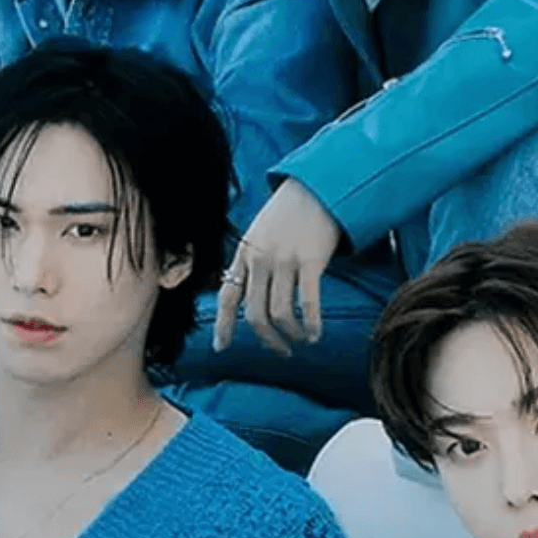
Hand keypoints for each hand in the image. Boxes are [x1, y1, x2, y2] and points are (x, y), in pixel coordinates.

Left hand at [215, 179, 340, 355]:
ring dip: (291, 335)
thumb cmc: (288, 213)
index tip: (221, 348)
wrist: (316, 187)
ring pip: (280, 314)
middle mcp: (260, 259)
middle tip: (281, 351)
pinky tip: (315, 333)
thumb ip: (250, 261)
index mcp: (244, 254)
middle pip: (255, 314)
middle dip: (267, 340)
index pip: (227, 296)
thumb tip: (244, 294)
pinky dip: (310, 324)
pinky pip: (307, 303)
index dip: (223, 325)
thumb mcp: (258, 233)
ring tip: (301, 340)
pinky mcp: (310, 261)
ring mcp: (284, 260)